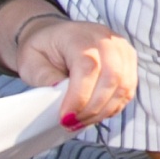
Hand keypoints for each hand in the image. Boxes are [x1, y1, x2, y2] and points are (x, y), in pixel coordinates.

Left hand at [7, 14, 139, 130]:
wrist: (54, 36)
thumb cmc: (42, 49)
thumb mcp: (31, 62)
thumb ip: (47, 79)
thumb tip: (62, 100)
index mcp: (79, 35)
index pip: (88, 67)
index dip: (79, 97)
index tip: (66, 117)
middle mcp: (106, 39)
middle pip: (111, 78)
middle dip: (93, 108)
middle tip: (72, 123)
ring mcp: (121, 49)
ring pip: (123, 87)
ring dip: (103, 111)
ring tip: (81, 121)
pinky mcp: (128, 62)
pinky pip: (127, 91)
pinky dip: (112, 107)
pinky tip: (94, 113)